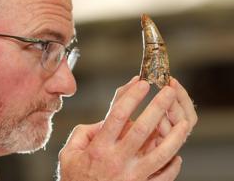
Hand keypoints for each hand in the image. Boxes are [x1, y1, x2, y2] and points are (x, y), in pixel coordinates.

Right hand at [58, 77, 190, 180]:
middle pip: (142, 130)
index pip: (118, 116)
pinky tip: (177, 154)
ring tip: (184, 122)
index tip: (142, 83)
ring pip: (160, 154)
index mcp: (99, 148)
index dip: (131, 97)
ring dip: (174, 136)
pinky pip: (163, 177)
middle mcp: (117, 160)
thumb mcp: (69, 153)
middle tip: (167, 91)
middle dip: (157, 107)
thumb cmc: (74, 177)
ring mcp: (132, 176)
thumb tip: (103, 121)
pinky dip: (173, 166)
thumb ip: (83, 133)